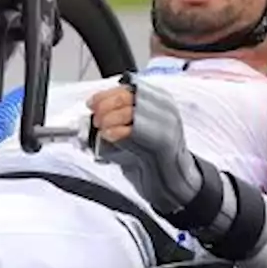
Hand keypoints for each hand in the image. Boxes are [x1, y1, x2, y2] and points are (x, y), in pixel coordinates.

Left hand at [86, 73, 203, 214]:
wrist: (174, 180)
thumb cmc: (153, 155)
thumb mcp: (140, 127)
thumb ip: (122, 115)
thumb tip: (96, 109)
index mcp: (160, 100)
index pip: (130, 88)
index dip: (107, 94)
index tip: (92, 102)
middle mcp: (164, 109)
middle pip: (128, 97)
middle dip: (106, 105)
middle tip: (96, 117)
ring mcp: (165, 125)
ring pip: (130, 111)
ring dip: (109, 118)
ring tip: (102, 128)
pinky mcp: (161, 141)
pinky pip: (134, 131)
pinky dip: (117, 131)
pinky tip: (109, 135)